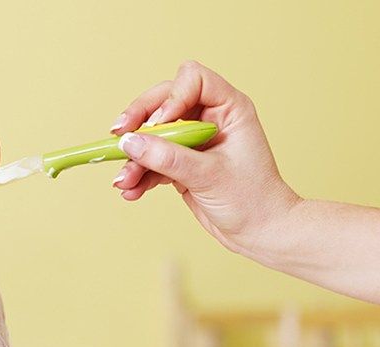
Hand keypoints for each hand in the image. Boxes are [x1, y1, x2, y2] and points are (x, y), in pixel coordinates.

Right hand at [111, 60, 300, 253]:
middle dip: (139, 121)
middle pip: (163, 102)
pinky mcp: (181, 163)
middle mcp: (209, 118)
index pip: (192, 79)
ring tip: (124, 181)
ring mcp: (193, 141)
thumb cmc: (252, 200)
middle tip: (119, 137)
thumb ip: (168, 157)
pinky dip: (140, 174)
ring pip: (152, 134)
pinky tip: (131, 191)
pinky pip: (152, 160)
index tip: (159, 124)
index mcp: (229, 109)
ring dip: (135, 156)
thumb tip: (130, 142)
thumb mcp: (208, 175)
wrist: (260, 234)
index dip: (171, 97)